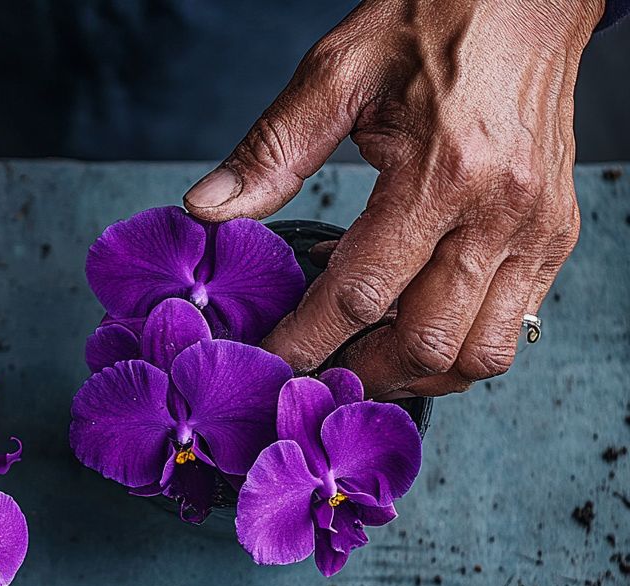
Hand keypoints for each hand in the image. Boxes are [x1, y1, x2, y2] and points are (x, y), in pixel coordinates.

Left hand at [184, 0, 602, 396]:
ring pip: (480, 353)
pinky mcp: (555, 233)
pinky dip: (459, 344)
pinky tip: (414, 320)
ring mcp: (536, 228)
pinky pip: (513, 325)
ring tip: (368, 356)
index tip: (270, 362)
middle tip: (317, 372)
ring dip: (418, 373)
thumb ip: (270, 151)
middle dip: (361, 373)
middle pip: (424, 343)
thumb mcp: (337, 72)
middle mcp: (498, 211)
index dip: (305, 341)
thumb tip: (208, 211)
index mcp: (440, 172)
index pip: (358, 295)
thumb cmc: (433, 22)